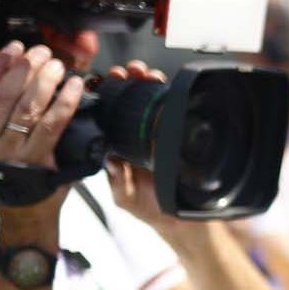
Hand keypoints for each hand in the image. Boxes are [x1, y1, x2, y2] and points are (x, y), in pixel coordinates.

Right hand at [0, 42, 86, 223]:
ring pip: (27, 108)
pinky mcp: (37, 161)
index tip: (12, 49)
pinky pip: (52, 125)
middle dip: (24, 69)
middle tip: (40, 52)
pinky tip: (73, 87)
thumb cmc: (1, 172)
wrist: (22, 213)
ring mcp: (11, 153)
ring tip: (56, 64)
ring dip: (44, 81)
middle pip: (3, 96)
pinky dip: (65, 103)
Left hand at [100, 60, 173, 230]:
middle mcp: (135, 136)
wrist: (184, 218)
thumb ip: (116, 178)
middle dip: (126, 82)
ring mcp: (157, 133)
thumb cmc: (152, 208)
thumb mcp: (126, 196)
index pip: (108, 115)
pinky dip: (165, 91)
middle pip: (127, 101)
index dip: (106, 97)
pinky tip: (160, 81)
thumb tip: (109, 159)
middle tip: (126, 72)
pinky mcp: (176, 132)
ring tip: (144, 72)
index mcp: (118, 147)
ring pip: (148, 100)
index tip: (104, 83)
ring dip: (144, 81)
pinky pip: (169, 107)